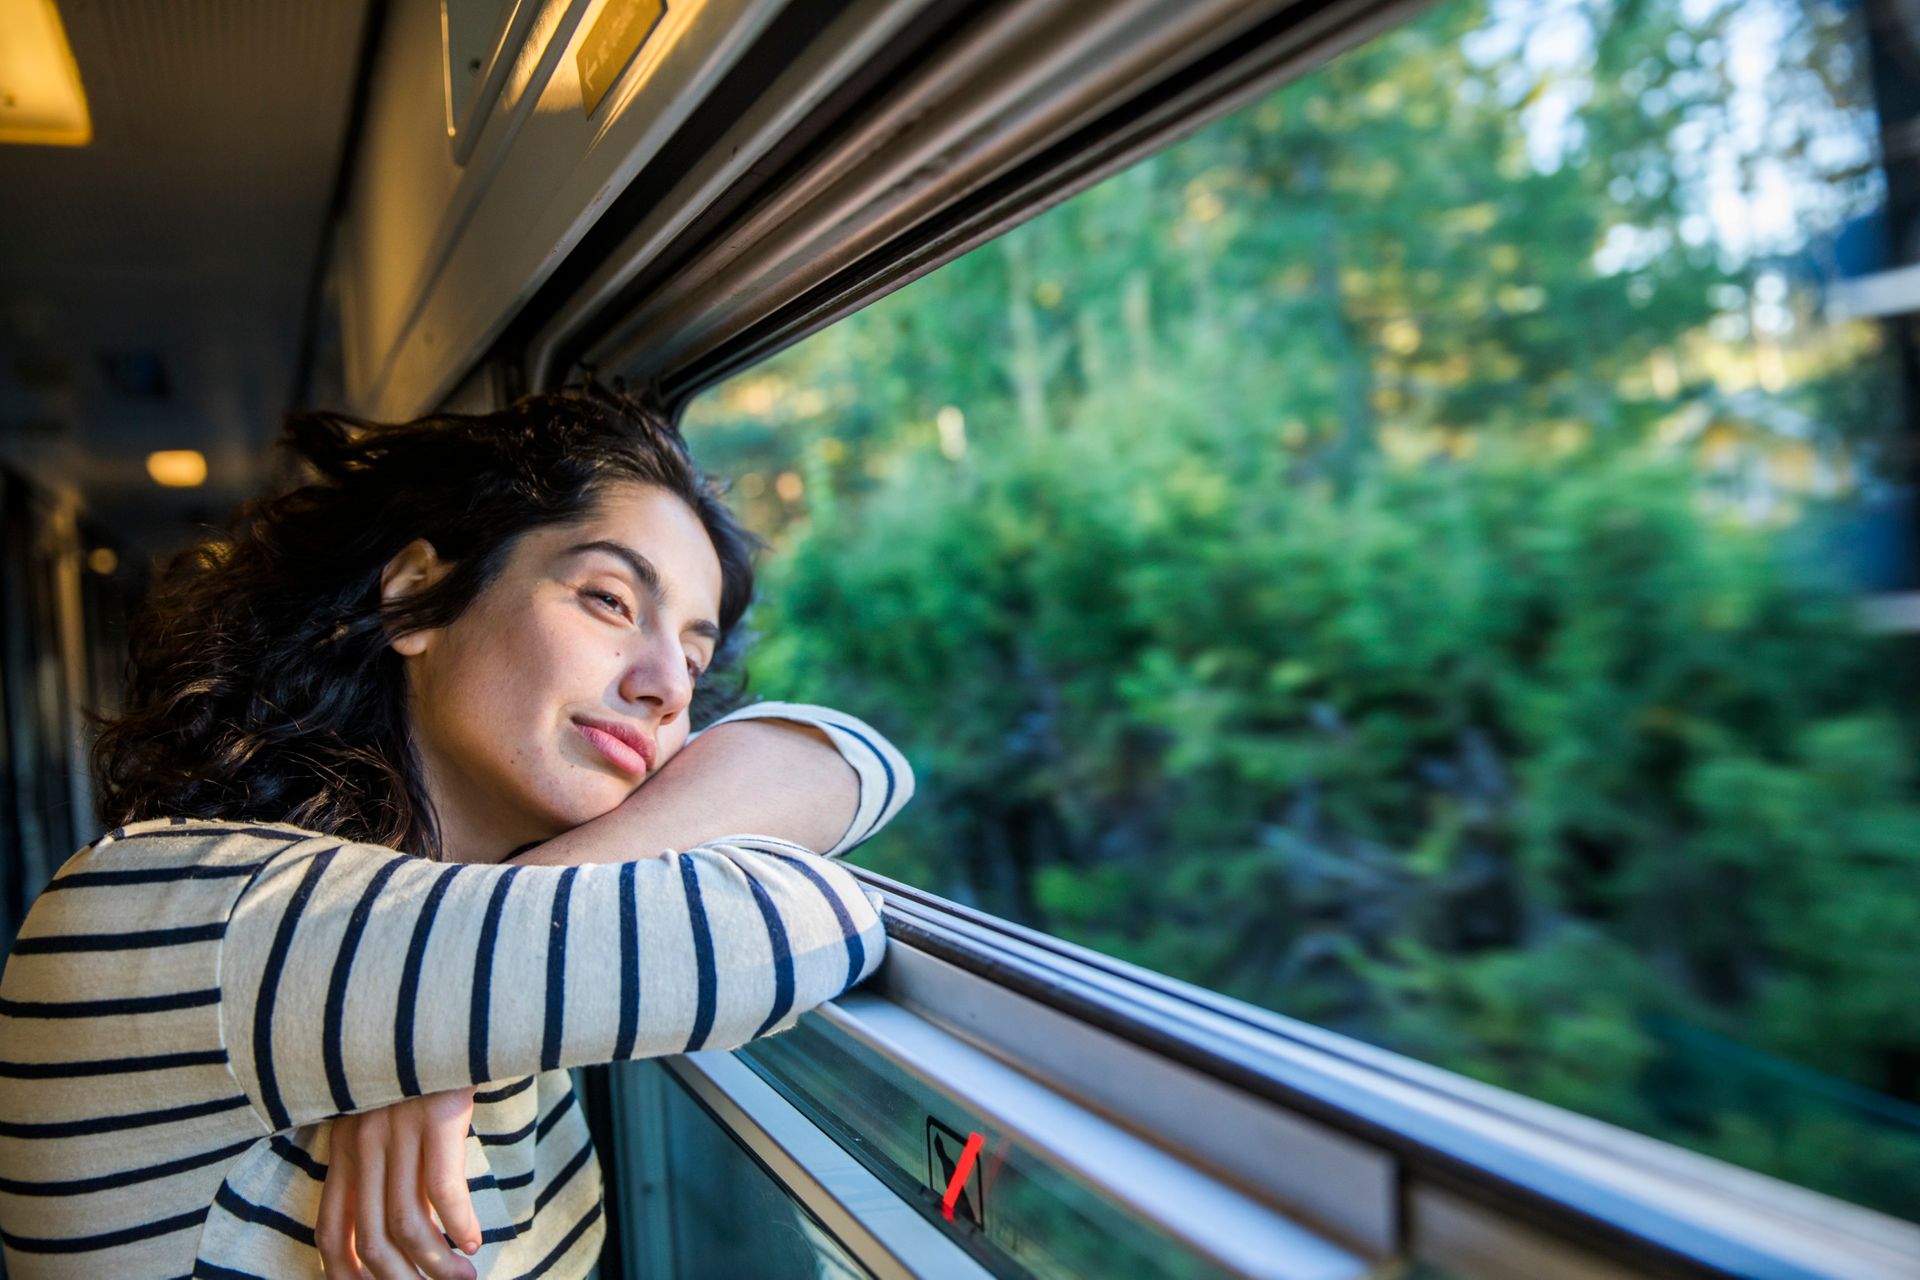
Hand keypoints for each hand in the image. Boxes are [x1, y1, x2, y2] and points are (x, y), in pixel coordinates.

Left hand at [316, 1086, 481, 1278]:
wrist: (445, 1008)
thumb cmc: (420, 1071)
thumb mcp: (382, 1112)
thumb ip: (379, 1159)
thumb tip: (395, 1220)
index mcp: (344, 1146)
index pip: (331, 1230)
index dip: (343, 1273)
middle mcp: (364, 1142)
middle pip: (370, 1239)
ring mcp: (399, 1129)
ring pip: (407, 1223)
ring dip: (436, 1263)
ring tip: (462, 1277)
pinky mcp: (438, 1115)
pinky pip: (443, 1190)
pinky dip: (459, 1225)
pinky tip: (473, 1241)